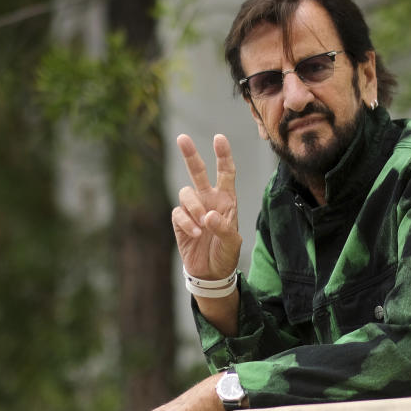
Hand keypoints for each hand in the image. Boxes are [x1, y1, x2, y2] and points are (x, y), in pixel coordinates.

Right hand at [172, 134, 241, 280]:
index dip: (223, 155)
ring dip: (194, 207)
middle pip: (197, 171)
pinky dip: (187, 222)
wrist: (210, 273)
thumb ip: (224, 229)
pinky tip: (195, 233)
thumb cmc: (225, 255)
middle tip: (182, 138)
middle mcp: (208, 199)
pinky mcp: (180, 221)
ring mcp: (192, 209)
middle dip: (190, 154)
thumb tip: (208, 215)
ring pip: (186, 192)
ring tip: (202, 226)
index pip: (225, 172)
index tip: (219, 138)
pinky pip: (178, 213)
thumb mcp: (232, 244)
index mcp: (226, 199)